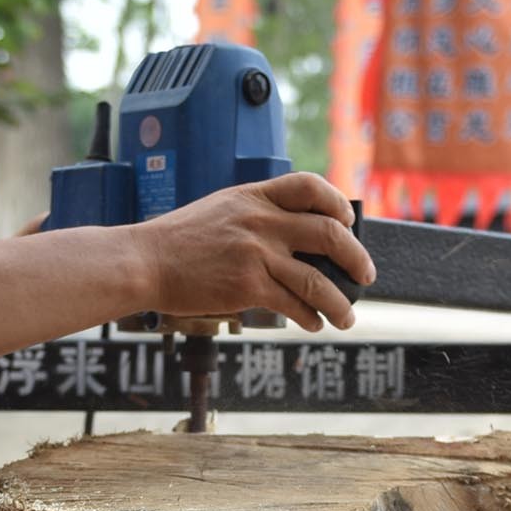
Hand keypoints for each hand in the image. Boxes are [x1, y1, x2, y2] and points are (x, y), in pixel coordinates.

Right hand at [137, 173, 374, 330]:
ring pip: (317, 279)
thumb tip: (296, 238)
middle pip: (328, 233)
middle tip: (365, 275)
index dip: (336, 202)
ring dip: (340, 302)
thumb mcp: (221, 210)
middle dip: (356, 258)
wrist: (145, 261)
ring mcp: (256, 253)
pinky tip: (314, 324)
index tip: (348, 221)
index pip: (308, 186)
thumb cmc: (179, 241)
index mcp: (254, 196)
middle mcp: (261, 221)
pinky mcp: (248, 286)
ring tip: (348, 318)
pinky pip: (293, 304)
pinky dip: (311, 317)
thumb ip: (257, 215)